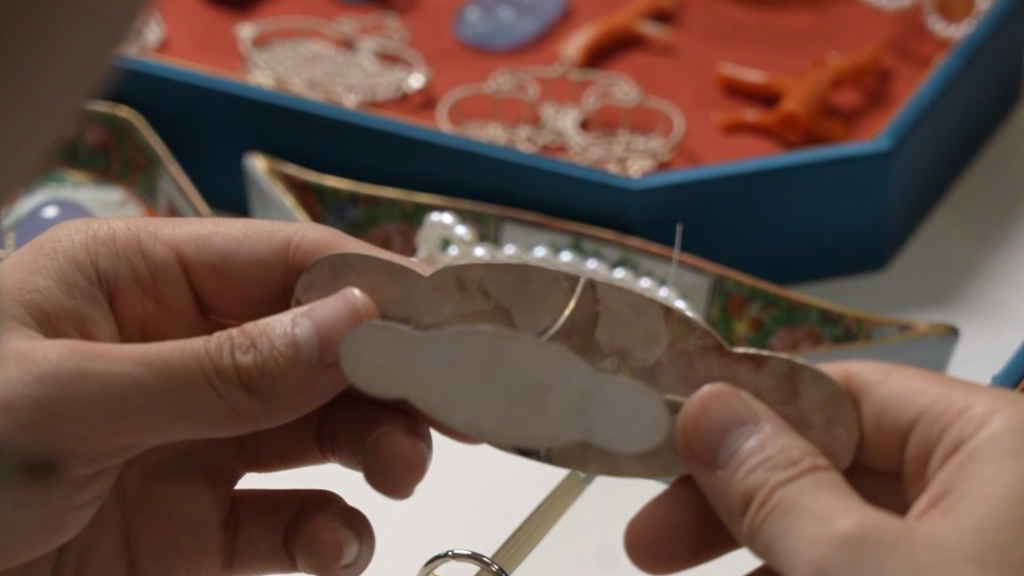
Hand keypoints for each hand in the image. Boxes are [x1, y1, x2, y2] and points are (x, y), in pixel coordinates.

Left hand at [0, 218, 436, 575]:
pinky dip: (330, 534)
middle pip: (325, 351)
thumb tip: (357, 322)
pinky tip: (334, 543)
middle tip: (452, 409)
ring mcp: (197, 446)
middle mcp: (185, 358)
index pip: (290, 266)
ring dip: (377, 448)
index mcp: (143, 285)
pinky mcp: (199, 533)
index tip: (459, 322)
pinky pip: (291, 525)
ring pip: (324, 433)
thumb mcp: (67, 403)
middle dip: (392, 376)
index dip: (379, 289)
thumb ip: (221, 370)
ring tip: (400, 471)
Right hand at [625, 361, 1023, 574]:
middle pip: (837, 469)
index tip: (660, 439)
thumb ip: (776, 486)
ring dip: (764, 552)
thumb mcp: (856, 570)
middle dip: (738, 504)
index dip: (744, 412)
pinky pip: (877, 570)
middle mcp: (998, 489)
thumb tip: (705, 405)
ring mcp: (985, 552)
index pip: (843, 394)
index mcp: (996, 444)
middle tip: (649, 539)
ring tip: (676, 569)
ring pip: (850, 533)